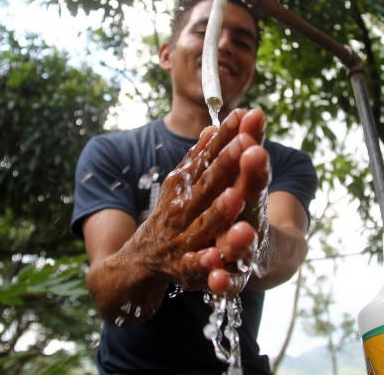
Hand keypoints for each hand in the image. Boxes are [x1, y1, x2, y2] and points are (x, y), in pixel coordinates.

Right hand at [137, 108, 269, 294]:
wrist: (136, 262)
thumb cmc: (168, 218)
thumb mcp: (179, 186)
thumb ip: (198, 158)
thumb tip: (214, 125)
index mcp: (185, 186)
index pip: (208, 156)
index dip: (225, 137)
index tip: (242, 114)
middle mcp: (182, 208)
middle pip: (208, 184)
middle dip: (226, 164)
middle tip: (247, 143)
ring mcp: (181, 238)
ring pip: (204, 224)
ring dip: (219, 212)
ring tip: (237, 197)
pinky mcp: (181, 268)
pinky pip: (193, 266)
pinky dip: (204, 263)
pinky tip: (216, 258)